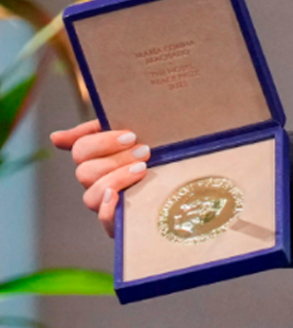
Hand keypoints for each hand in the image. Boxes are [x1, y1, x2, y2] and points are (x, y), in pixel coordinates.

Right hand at [51, 119, 149, 237]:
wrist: (182, 171)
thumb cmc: (155, 145)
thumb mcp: (133, 127)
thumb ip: (99, 126)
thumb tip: (55, 137)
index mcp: (96, 157)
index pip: (80, 149)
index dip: (102, 142)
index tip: (131, 136)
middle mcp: (96, 181)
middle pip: (85, 172)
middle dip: (116, 160)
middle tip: (144, 151)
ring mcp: (105, 202)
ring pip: (91, 195)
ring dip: (117, 179)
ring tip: (142, 168)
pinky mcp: (119, 220)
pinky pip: (104, 220)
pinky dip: (108, 209)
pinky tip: (119, 197)